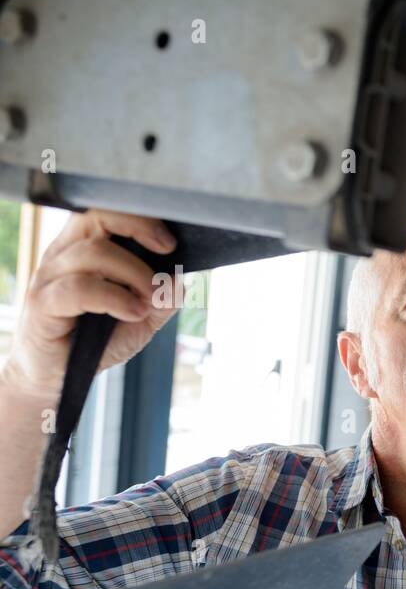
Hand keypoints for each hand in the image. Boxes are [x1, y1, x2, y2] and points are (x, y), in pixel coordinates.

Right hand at [1, 209, 180, 399]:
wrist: (59, 376)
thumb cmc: (96, 341)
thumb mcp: (142, 319)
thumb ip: (163, 298)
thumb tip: (179, 279)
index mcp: (83, 249)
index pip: (106, 212)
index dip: (140, 219)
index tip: (170, 243)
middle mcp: (63, 256)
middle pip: (97, 218)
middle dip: (139, 233)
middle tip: (163, 265)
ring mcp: (49, 277)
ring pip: (93, 254)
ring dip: (134, 276)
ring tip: (148, 303)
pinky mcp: (43, 304)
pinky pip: (79, 288)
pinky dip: (115, 298)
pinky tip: (133, 313)